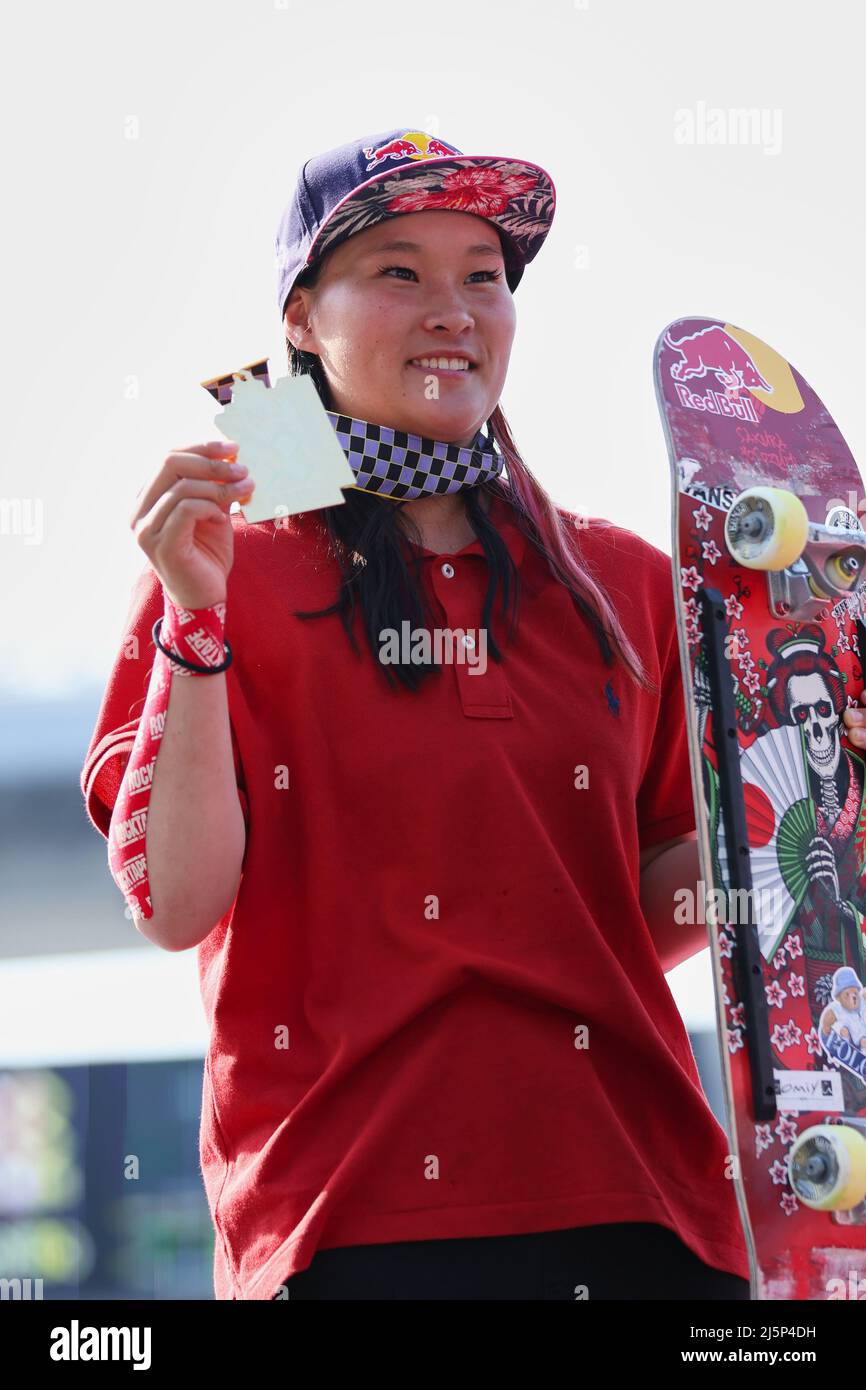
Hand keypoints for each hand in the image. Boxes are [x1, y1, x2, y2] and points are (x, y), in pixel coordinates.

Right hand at [129, 441, 254, 608]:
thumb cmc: (207, 554)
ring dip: (219, 486)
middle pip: (169, 463)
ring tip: (244, 492)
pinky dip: (209, 507)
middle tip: (241, 469)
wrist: (205, 596)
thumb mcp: (212, 511)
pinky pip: (186, 509)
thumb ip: (214, 486)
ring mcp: (146, 529)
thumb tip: (231, 457)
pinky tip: (222, 517)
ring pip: (181, 487)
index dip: (201, 447)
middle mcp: (138, 511)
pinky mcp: (161, 545)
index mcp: (146, 498)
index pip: (168, 456)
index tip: (232, 447)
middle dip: (211, 462)